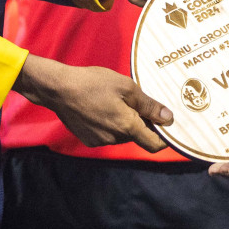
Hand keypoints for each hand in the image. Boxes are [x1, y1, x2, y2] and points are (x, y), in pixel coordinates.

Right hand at [14, 56, 171, 152]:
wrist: (59, 89)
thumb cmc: (94, 83)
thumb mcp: (126, 87)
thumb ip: (148, 105)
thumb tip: (169, 118)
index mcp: (127, 127)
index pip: (154, 144)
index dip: (164, 138)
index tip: (166, 125)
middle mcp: (115, 139)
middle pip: (137, 137)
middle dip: (141, 123)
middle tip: (136, 102)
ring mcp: (100, 141)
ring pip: (122, 136)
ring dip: (125, 124)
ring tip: (115, 102)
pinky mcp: (88, 140)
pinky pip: (107, 135)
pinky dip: (110, 125)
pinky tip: (102, 109)